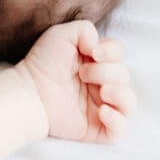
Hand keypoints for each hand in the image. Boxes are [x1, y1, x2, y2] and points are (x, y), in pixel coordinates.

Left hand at [14, 20, 135, 143]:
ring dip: (120, 94)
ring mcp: (101, 106)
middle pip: (125, 75)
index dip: (112, 52)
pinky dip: (117, 120)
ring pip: (129, 102)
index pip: (120, 54)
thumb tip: (99, 46)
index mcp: (97, 62)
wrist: (30, 91)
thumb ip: (85, 30)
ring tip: (102, 91)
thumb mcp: (61, 34)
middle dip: (107, 72)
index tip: (93, 53)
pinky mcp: (97, 128)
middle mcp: (102, 84)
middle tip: (82, 74)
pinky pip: (120, 130)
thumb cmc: (43, 62)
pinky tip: (102, 111)